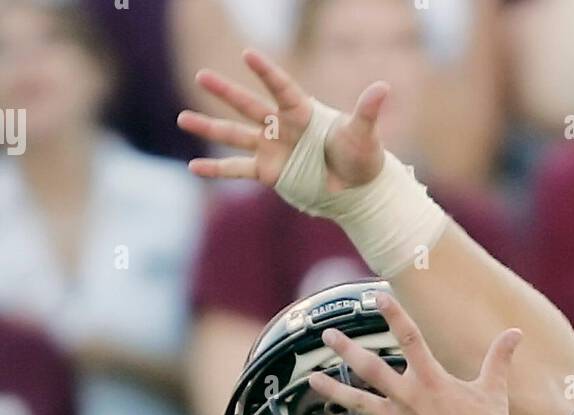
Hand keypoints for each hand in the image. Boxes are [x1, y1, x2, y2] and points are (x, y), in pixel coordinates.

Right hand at [177, 47, 386, 193]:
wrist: (356, 190)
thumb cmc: (362, 159)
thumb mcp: (364, 135)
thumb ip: (367, 112)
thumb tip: (383, 87)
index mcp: (302, 111)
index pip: (280, 87)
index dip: (266, 72)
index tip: (248, 55)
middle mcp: (281, 126)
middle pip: (248, 105)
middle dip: (225, 92)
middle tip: (200, 74)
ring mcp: (271, 148)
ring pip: (234, 135)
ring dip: (208, 127)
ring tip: (181, 118)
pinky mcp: (268, 172)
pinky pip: (237, 169)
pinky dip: (216, 169)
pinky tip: (193, 166)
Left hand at [304, 291, 522, 414]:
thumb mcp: (494, 391)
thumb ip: (499, 359)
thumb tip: (516, 333)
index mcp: (433, 379)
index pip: (410, 337)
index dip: (393, 315)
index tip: (377, 297)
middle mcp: (410, 396)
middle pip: (370, 367)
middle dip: (346, 349)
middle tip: (327, 335)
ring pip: (359, 402)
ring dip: (335, 390)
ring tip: (312, 380)